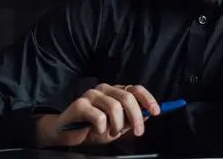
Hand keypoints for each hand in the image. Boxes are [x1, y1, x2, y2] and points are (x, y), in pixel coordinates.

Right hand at [34, 83, 160, 147]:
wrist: (66, 133)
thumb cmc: (92, 129)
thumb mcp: (116, 126)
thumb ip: (130, 119)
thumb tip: (148, 114)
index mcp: (114, 91)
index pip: (135, 88)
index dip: (148, 99)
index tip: (156, 112)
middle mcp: (104, 89)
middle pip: (127, 97)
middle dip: (136, 117)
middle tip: (138, 133)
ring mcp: (91, 95)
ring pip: (115, 107)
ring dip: (117, 125)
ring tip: (112, 133)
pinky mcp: (80, 104)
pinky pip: (99, 117)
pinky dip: (101, 128)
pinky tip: (96, 131)